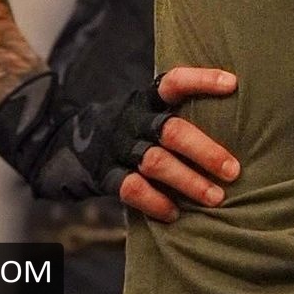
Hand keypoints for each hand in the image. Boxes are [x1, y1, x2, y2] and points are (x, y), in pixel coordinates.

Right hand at [0, 64, 239, 223]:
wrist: (59, 144)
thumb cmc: (124, 128)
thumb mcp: (144, 111)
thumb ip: (173, 114)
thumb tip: (228, 119)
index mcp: (146, 99)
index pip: (175, 82)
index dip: (202, 80)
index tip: (232, 84)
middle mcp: (133, 120)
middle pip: (173, 131)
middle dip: (206, 151)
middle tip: (233, 170)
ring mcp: (117, 148)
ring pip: (157, 163)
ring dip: (189, 181)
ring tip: (215, 197)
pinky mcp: (104, 175)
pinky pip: (132, 189)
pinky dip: (155, 202)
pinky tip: (174, 213)